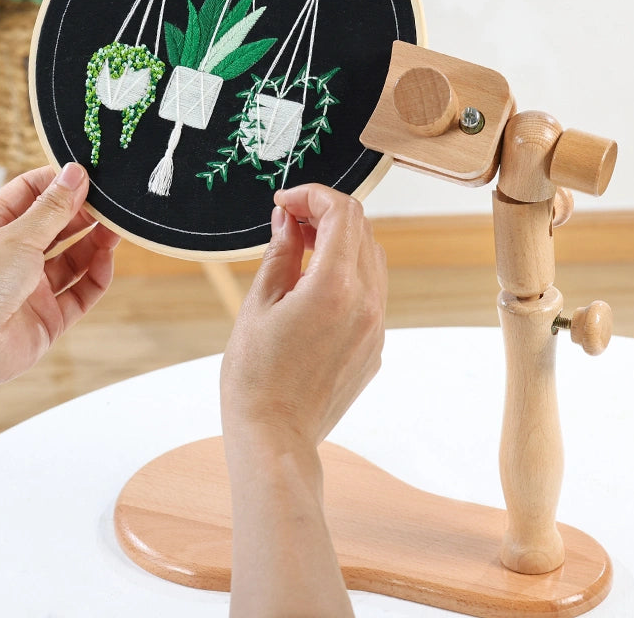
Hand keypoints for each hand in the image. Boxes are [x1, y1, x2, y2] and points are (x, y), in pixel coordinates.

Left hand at [0, 164, 118, 388]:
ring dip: (95, 243)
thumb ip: (53, 207)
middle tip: (110, 203)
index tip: (88, 175)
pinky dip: (96, 276)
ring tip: (116, 229)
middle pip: (56, 227)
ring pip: (73, 259)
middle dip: (83, 214)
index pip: (29, 194)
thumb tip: (75, 174)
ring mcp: (31, 287)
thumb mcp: (18, 234)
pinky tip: (106, 260)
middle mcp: (12, 256)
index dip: (58, 183)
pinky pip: (81, 293)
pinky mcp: (49, 316)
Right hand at [220, 183, 386, 616]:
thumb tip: (288, 218)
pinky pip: (371, 291)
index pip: (342, 212)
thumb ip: (281, 253)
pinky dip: (348, 273)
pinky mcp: (376, 345)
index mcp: (335, 286)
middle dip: (325, 214)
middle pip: (361, 229)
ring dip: (339, 242)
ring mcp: (377, 325)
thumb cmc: (256, 377)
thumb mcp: (259, 305)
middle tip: (288, 221)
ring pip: (371, 258)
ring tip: (300, 250)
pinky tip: (314, 285)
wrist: (276, 438)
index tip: (285, 202)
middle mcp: (368, 302)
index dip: (312, 196)